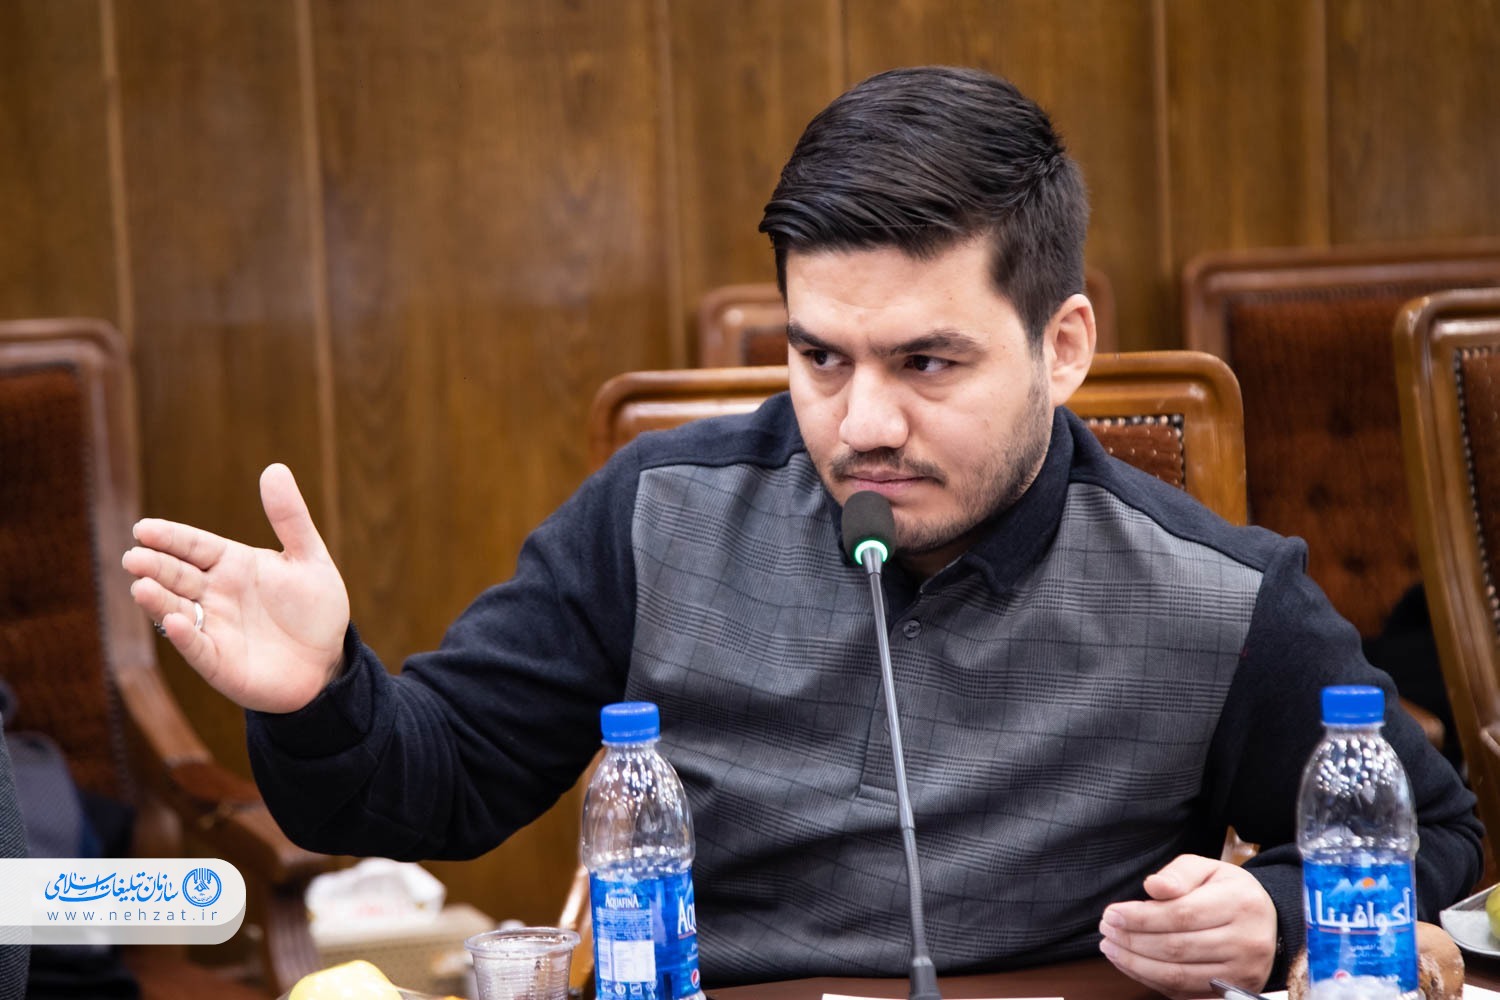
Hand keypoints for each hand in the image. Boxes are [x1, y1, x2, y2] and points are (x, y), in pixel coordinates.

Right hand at [122, 463, 349, 712]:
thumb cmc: (315, 609)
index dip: (170, 537)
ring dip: (158, 600)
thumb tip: (275, 468)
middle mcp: (215, 594)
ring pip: (177, 610)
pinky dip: (185, 636)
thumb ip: (290, 518)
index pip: (194, 546)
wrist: (328, 661)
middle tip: (134, 556)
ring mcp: (214, 628)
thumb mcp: (308, 558)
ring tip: (141, 586)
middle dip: (155, 565)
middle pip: (177, 575)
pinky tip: (174, 623)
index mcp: (232, 565)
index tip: (144, 529)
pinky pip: (198, 648)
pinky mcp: (219, 662)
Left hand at [1098, 853, 1276, 999]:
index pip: (1182, 914)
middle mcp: (1246, 942)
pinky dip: (1150, 980)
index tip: (1112, 913)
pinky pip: (1183, 992)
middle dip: (1132, 940)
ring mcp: (1242, 973)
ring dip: (1136, 963)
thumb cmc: (1229, 891)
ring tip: (1111, 947)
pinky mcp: (1232, 992)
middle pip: (1176, 947)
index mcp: (1241, 904)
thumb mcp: (1208, 868)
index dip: (1141, 917)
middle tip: (1106, 930)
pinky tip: (1130, 963)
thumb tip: (1153, 886)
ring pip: (1177, 975)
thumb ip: (1179, 873)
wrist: (1268, 922)